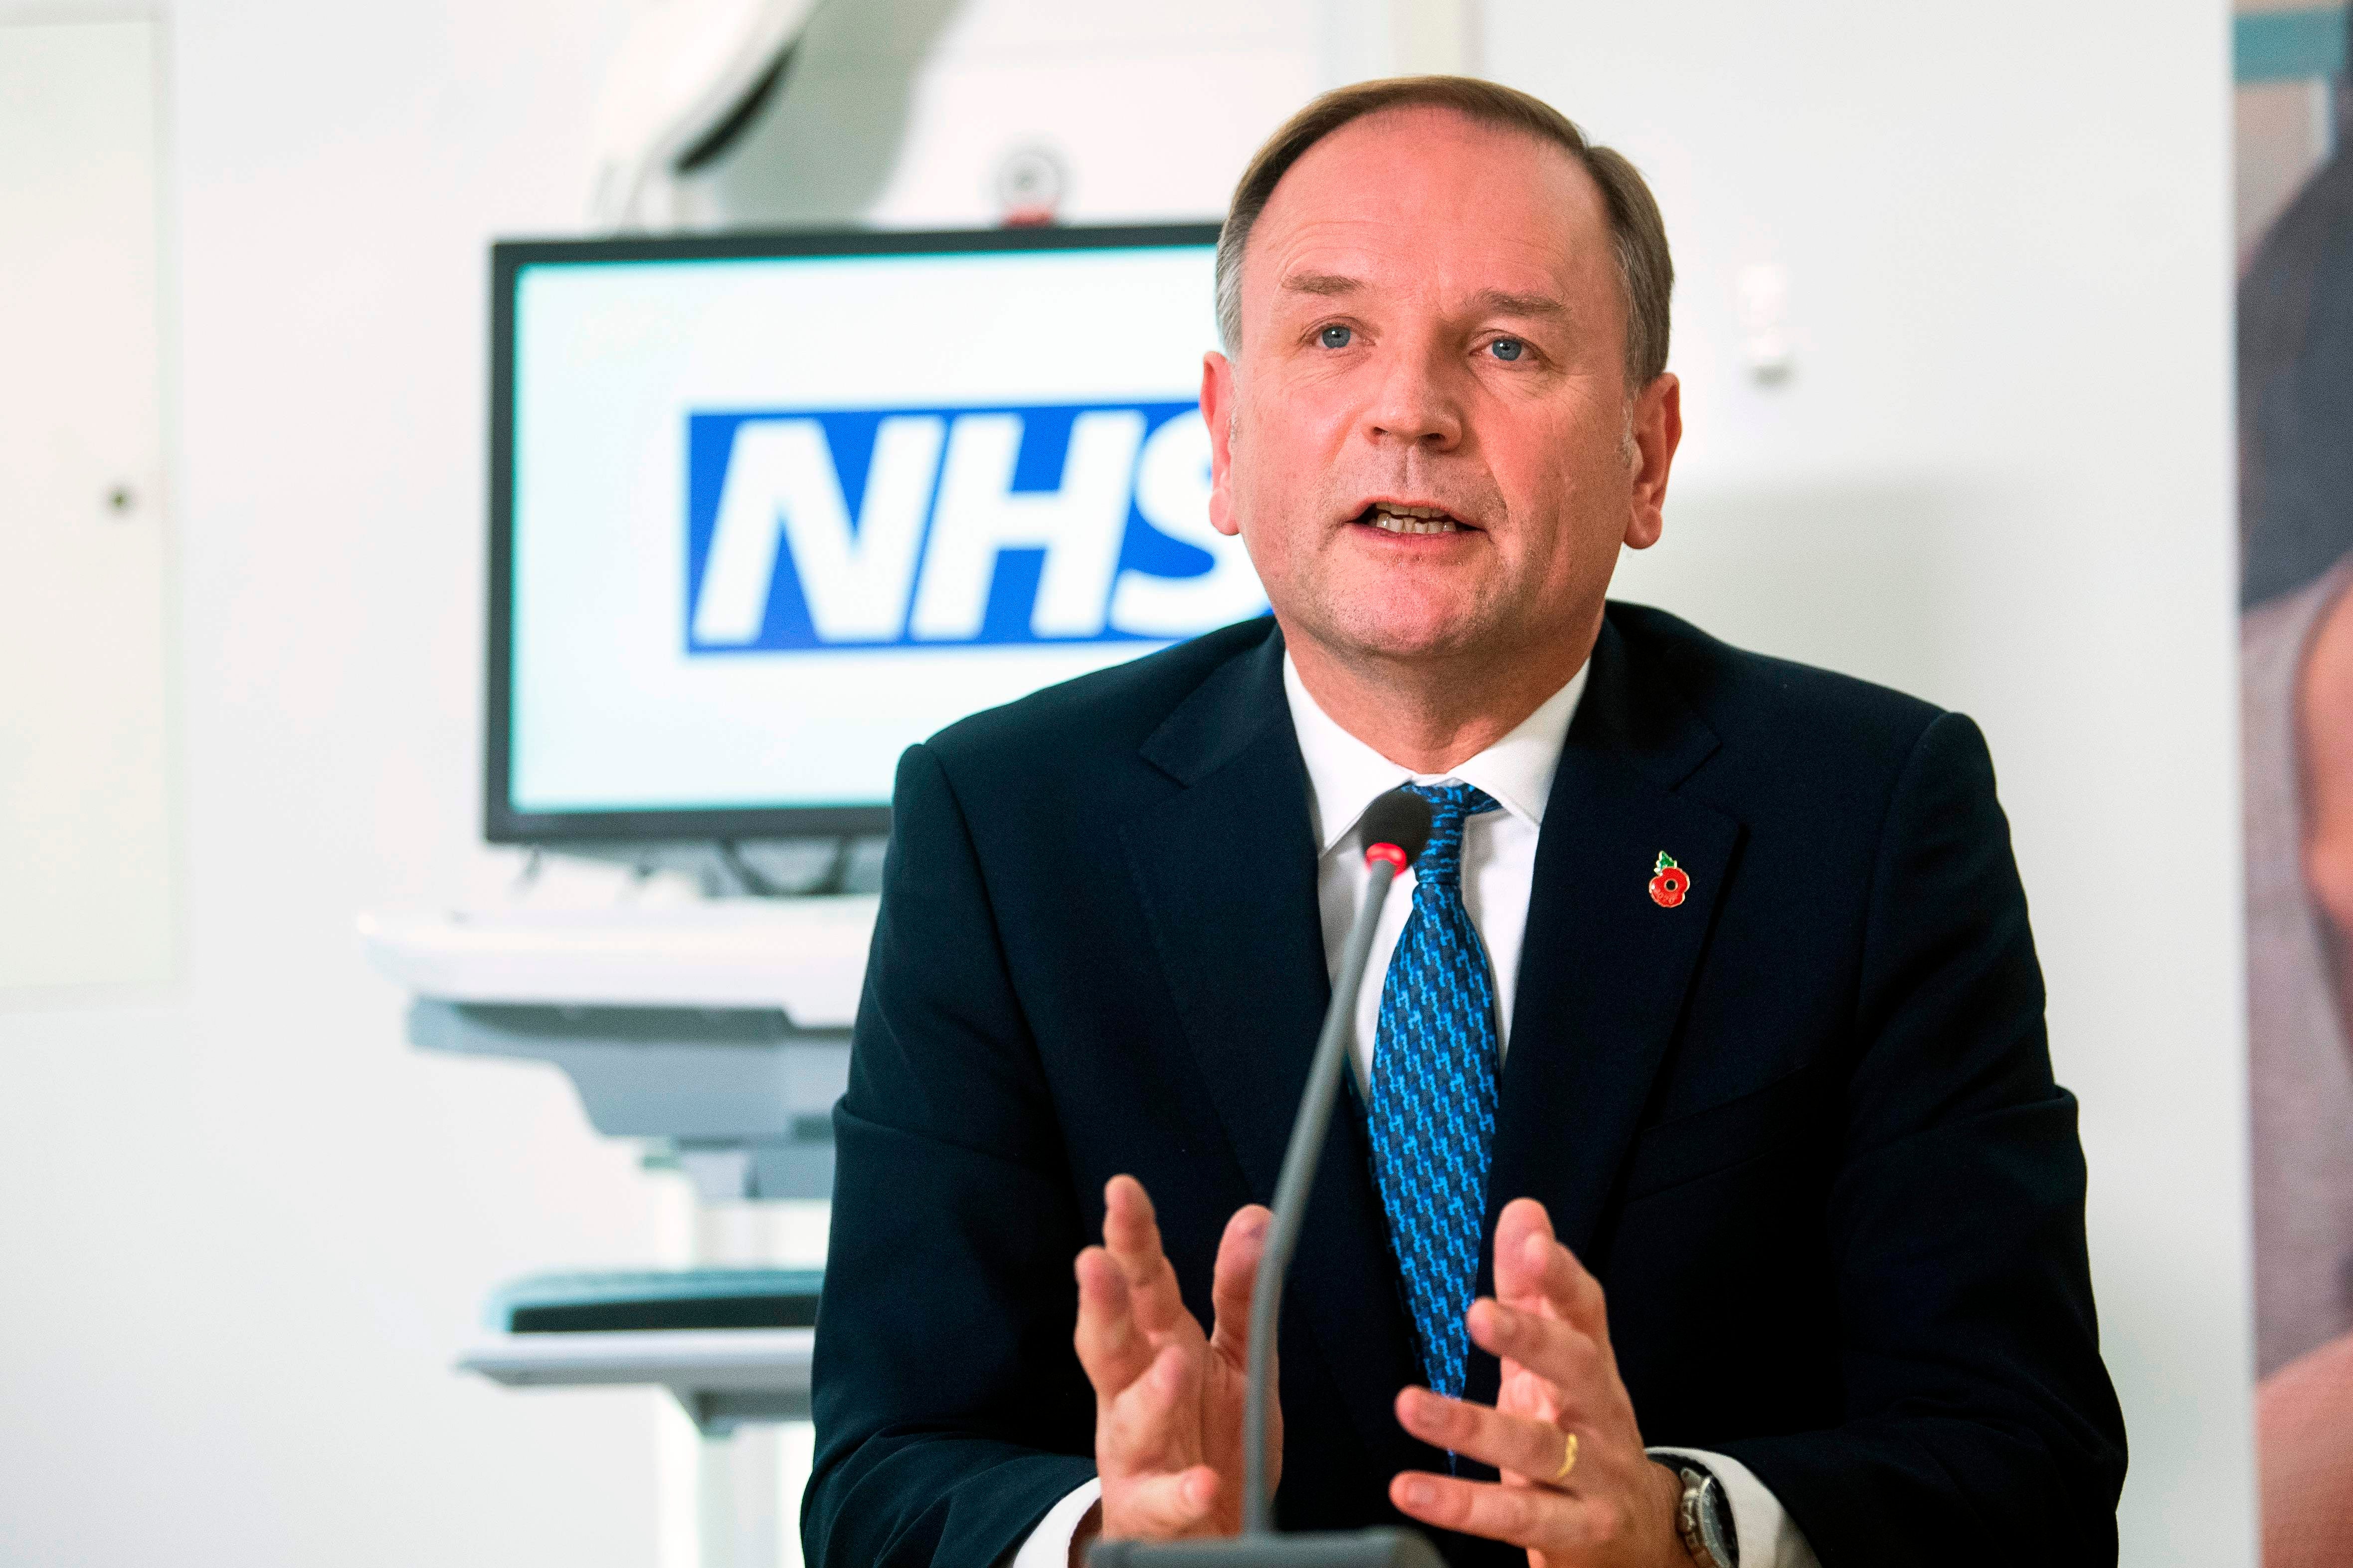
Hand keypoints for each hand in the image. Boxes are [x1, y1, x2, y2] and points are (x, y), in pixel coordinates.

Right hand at [1072, 1175, 1278, 1547]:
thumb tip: (1255, 1214)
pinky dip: (1182, 1492)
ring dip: (1153, 1393)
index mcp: (1156, 1345)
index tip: (1123, 1188)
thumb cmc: (1212, 1434)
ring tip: (1176, 1364)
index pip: (1142, 1283)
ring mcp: (1136, 1451)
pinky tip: (1202, 1482)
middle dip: (1102, 1302)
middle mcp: (1133, 1392)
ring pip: (1132, 1417)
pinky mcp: (1151, 1510)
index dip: (1131, 1237)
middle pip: (1112, 1340)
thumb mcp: (1237, 1356)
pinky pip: (1166, 1501)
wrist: (1201, 1531)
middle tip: (1094, 1260)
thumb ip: (1242, 1291)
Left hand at [1388, 1198, 1689, 1566]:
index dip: (1561, 1275)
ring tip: (1410, 1404)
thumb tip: (1523, 1212)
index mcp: (1592, 1365)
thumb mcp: (1556, 1361)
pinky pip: (1517, 1518)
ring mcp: (1592, 1475)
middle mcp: (1598, 1415)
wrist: (1640, 1537)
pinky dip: (1462, 1507)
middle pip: (1576, 1368)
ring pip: (1537, 1449)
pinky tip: (1411, 1490)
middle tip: (1478, 1311)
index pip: (1585, 1309)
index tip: (1532, 1243)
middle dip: (1531, 1338)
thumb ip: (1533, 1289)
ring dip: (1472, 1426)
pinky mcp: (1575, 1532)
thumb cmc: (1581, 1433)